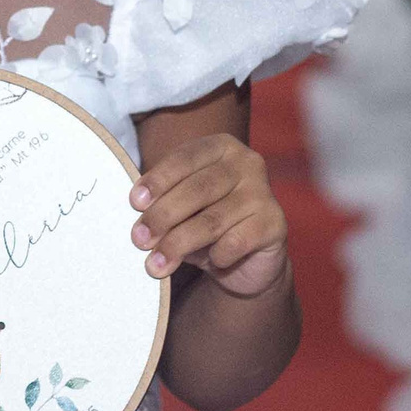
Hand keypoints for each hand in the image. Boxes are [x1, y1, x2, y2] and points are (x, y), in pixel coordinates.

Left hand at [128, 135, 290, 298]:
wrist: (245, 260)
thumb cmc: (204, 222)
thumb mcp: (181, 207)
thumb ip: (162, 202)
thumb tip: (137, 215)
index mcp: (220, 147)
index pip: (185, 157)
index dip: (159, 180)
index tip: (135, 203)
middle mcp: (246, 163)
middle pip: (197, 189)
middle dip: (163, 216)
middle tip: (139, 239)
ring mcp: (263, 193)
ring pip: (212, 220)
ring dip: (178, 243)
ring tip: (156, 263)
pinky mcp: (275, 224)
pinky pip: (236, 242)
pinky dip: (217, 255)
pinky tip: (211, 262)